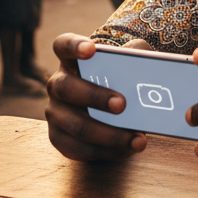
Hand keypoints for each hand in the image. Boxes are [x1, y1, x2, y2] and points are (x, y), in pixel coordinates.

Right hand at [46, 34, 154, 161]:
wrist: (111, 109)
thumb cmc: (120, 79)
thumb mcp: (130, 61)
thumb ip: (137, 53)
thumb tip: (142, 56)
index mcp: (71, 59)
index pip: (63, 45)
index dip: (74, 46)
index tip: (92, 49)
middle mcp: (57, 84)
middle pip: (66, 87)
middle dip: (95, 97)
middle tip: (122, 104)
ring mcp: (55, 113)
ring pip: (76, 125)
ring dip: (109, 135)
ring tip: (137, 140)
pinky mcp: (58, 138)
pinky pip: (78, 148)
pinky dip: (105, 152)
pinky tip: (125, 150)